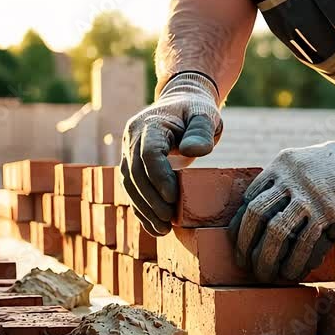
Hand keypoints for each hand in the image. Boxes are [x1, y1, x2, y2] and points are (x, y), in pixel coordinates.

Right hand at [120, 72, 221, 235]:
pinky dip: (142, 209)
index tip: (174, 198)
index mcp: (149, 125)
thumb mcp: (206, 116)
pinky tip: (154, 227)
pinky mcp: (131, 165)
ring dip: (144, 210)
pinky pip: (132, 189)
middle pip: (135, 174)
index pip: (148, 154)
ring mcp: (128, 152)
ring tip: (162, 230)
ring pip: (129, 185)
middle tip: (169, 221)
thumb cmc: (196, 111)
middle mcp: (132, 138)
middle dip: (151, 200)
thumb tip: (193, 152)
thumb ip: (201, 131)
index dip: (159, 178)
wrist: (181, 103)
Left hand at [228, 118, 334, 281]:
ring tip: (266, 275)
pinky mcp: (333, 214)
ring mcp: (313, 197)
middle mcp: (293, 179)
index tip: (238, 245)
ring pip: (279, 232)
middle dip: (247, 245)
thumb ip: (280, 185)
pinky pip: (307, 243)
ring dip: (268, 259)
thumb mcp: (300, 164)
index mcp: (282, 166)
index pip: (250, 199)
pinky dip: (296, 263)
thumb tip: (257, 224)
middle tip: (245, 265)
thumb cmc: (332, 169)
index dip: (240, 226)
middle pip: (258, 215)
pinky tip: (292, 274)